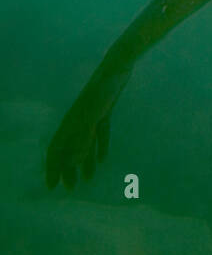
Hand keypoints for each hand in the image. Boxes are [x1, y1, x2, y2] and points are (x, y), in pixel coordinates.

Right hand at [46, 68, 129, 189]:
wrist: (118, 66)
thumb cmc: (103, 89)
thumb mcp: (92, 115)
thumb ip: (82, 138)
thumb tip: (73, 162)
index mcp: (71, 122)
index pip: (56, 150)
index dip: (53, 168)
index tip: (52, 186)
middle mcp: (78, 120)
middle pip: (69, 149)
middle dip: (67, 170)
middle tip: (70, 189)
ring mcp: (91, 115)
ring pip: (84, 143)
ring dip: (83, 161)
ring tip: (86, 180)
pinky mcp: (105, 109)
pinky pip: (100, 133)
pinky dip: (100, 146)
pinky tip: (103, 160)